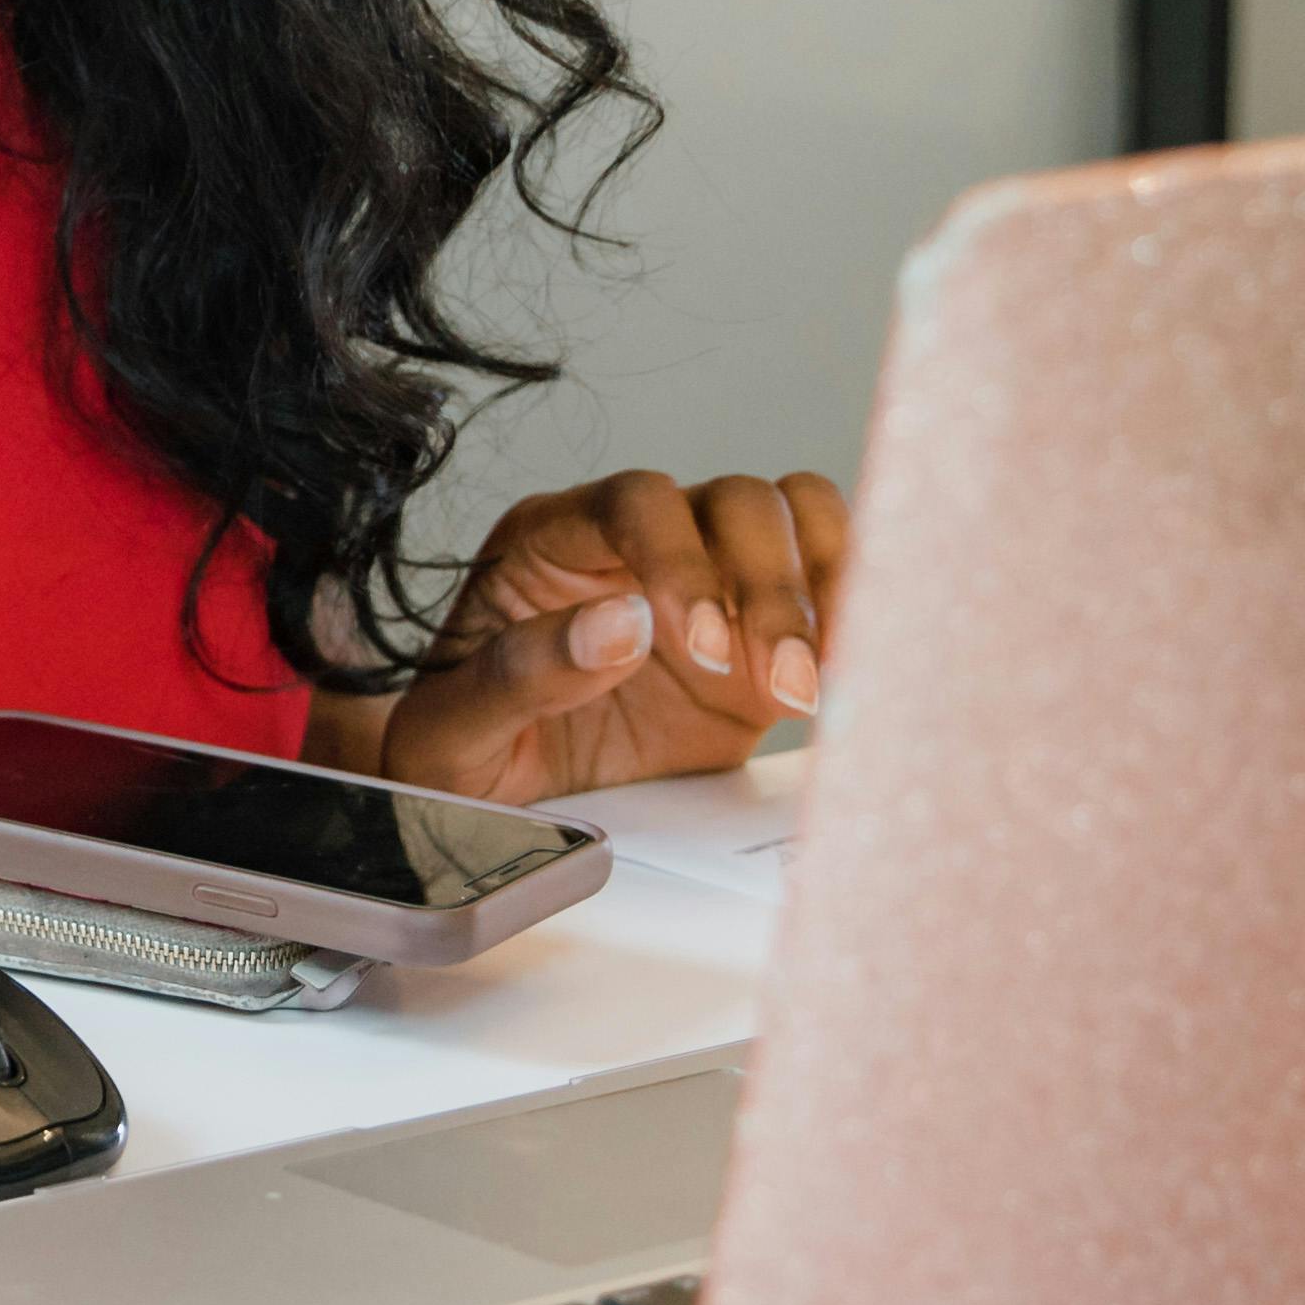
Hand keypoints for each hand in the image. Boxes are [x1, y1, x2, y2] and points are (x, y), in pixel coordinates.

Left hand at [371, 469, 848, 804]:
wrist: (497, 803)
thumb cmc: (458, 752)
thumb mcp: (451, 732)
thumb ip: (520, 674)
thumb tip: (620, 623)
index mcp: (551, 543)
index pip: (634, 503)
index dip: (678, 560)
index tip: (699, 644)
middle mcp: (637, 543)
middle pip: (733, 501)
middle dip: (767, 587)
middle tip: (775, 683)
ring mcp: (709, 579)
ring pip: (793, 520)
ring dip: (820, 594)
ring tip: (811, 687)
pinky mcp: (760, 633)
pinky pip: (829, 580)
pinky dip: (853, 615)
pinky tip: (846, 678)